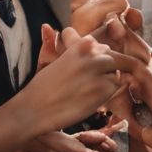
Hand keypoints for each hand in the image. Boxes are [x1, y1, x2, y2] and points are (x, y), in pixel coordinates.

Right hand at [17, 26, 140, 132]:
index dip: (99, 59)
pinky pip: (114, 88)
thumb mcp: (57, 59)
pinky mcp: (103, 90)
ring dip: (107, 82)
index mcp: (81, 45)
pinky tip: (89, 99)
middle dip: (108, 70)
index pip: (102, 48)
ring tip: (88, 92)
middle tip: (92, 84)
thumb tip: (95, 43)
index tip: (92, 69)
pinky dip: (106, 94)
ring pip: (116, 74)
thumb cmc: (43, 87)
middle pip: (113, 59)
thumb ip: (76, 50)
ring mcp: (99, 72)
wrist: (35, 108)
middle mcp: (92, 55)